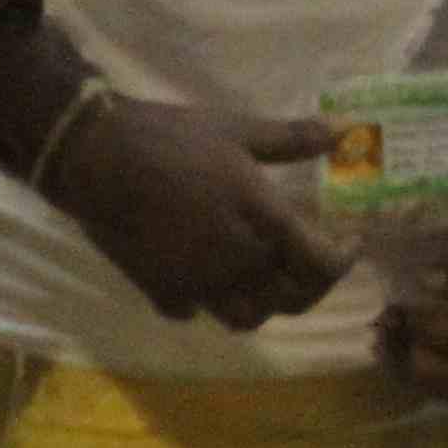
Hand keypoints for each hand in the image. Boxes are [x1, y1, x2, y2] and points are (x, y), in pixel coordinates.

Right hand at [47, 94, 351, 328]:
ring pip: (247, 318)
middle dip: (312, 284)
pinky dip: (205, 302)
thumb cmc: (170, 137)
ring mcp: (198, 285)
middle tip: (311, 262)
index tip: (350, 240)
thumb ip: (290, 138)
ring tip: (262, 278)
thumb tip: (340, 130)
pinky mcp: (161, 292)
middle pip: (292, 299)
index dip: (345, 257)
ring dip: (264, 303)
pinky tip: (204, 279)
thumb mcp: (235, 128)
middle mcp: (237, 263)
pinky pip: (193, 312)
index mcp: (262, 222)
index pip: (321, 263)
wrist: (96, 157)